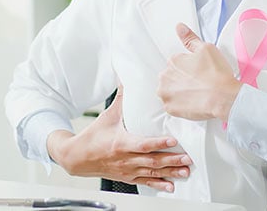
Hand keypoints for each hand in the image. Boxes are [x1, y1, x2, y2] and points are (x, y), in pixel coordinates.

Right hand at [47, 86, 192, 192]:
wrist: (78, 157)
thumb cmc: (93, 137)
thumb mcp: (107, 116)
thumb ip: (121, 99)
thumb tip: (127, 79)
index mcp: (121, 143)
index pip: (143, 144)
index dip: (159, 143)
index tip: (173, 141)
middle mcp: (125, 159)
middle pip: (152, 161)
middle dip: (172, 160)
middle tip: (188, 158)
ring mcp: (127, 170)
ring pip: (152, 173)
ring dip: (170, 172)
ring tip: (185, 171)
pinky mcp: (127, 177)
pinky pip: (146, 182)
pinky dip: (159, 185)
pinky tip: (171, 186)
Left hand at [157, 23, 241, 121]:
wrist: (223, 97)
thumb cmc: (216, 73)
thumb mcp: (206, 48)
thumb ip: (190, 38)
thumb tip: (179, 27)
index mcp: (172, 61)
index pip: (176, 64)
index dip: (189, 69)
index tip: (199, 74)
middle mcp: (165, 77)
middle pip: (171, 78)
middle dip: (181, 80)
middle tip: (198, 84)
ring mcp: (166, 94)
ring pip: (169, 92)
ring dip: (179, 93)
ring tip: (196, 94)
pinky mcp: (170, 109)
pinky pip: (173, 106)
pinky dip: (180, 105)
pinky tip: (193, 103)